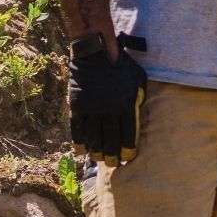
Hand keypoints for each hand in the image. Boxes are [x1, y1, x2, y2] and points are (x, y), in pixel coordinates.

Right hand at [69, 33, 148, 162]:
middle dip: (113, 155)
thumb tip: (139, 117)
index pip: (128, 134)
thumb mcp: (138, 80)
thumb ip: (139, 99)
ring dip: (97, 151)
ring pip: (94, 137)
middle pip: (111, 139)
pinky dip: (79, 141)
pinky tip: (82, 151)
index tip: (128, 159)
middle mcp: (109, 110)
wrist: (95, 52)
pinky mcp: (77, 105)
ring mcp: (91, 108)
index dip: (128, 150)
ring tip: (99, 160)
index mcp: (126, 105)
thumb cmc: (121, 66)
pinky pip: (77, 128)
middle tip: (113, 164)